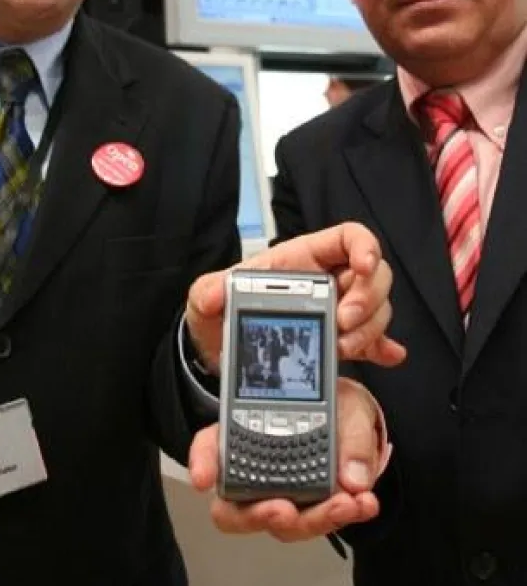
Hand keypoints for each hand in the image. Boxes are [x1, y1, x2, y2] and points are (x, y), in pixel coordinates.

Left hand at [185, 222, 405, 371]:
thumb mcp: (206, 299)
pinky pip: (374, 341)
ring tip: (341, 347)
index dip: (364, 245)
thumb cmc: (220, 315)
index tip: (364, 265)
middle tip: (344, 321)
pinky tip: (388, 356)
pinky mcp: (341, 341)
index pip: (347, 237)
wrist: (221, 353)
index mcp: (302, 259)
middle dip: (367, 297)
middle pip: (372, 274)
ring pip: (377, 307)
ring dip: (369, 327)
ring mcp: (338, 311)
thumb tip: (215, 293)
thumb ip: (208, 291)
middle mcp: (327, 280)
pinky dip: (383, 348)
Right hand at [189, 377, 383, 540]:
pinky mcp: (309, 510)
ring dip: (314, 520)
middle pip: (235, 506)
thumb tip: (353, 478)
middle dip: (258, 514)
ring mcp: (281, 493)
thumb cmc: (339, 405)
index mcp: (248, 428)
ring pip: (279, 522)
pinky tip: (362, 506)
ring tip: (347, 504)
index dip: (201, 463)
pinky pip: (317, 523)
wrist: (361, 423)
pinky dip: (341, 518)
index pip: (210, 445)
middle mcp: (257, 467)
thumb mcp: (347, 403)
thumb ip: (351, 434)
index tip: (203, 479)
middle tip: (284, 511)